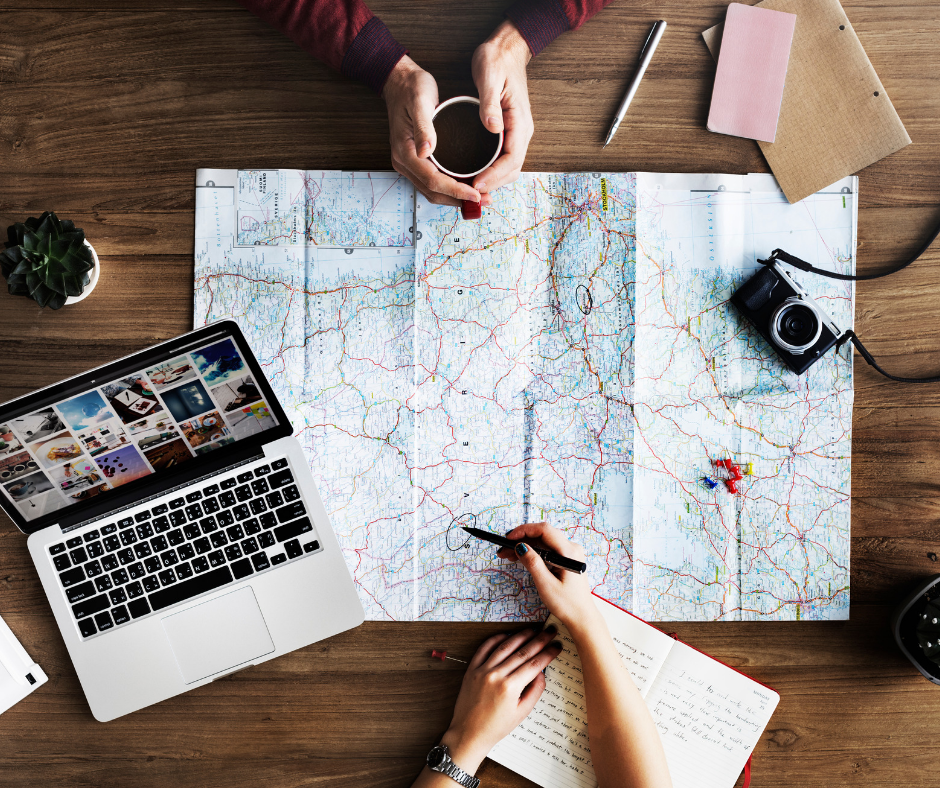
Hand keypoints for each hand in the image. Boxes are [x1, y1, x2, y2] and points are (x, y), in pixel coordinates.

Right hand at [382, 56, 481, 207]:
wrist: (399, 82)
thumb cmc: (411, 89)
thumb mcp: (420, 102)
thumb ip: (424, 127)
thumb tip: (426, 151)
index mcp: (405, 152)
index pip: (433, 180)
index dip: (456, 190)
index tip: (476, 194)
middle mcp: (405, 162)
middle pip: (433, 191)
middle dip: (459, 199)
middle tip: (485, 200)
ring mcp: (409, 163)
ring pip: (432, 191)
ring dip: (455, 197)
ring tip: (480, 197)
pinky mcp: (416, 160)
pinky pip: (432, 182)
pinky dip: (449, 189)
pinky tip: (466, 186)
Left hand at [439, 627, 562, 770]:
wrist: (469, 733)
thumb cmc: (496, 727)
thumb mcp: (521, 713)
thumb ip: (535, 691)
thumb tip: (542, 672)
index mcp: (510, 688)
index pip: (535, 664)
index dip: (548, 653)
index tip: (557, 646)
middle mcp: (496, 675)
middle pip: (523, 652)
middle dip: (539, 640)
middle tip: (550, 632)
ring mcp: (482, 670)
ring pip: (505, 646)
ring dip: (520, 636)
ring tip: (532, 630)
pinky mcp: (472, 669)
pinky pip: (484, 648)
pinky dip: (496, 639)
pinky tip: (506, 635)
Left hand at [470, 20, 533, 200]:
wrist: (506, 49)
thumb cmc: (497, 60)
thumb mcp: (489, 77)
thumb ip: (490, 103)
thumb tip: (493, 128)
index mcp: (520, 122)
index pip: (512, 159)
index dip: (495, 176)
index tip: (477, 184)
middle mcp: (521, 131)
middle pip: (512, 170)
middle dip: (493, 185)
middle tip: (470, 194)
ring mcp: (516, 133)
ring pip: (508, 168)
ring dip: (492, 181)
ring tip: (471, 190)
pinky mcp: (508, 132)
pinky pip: (502, 159)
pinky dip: (491, 172)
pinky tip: (475, 175)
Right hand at [497, 522, 598, 631]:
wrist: (582, 617)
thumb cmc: (567, 604)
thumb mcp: (546, 585)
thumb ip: (533, 563)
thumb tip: (520, 546)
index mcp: (569, 552)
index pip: (544, 530)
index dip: (524, 530)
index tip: (508, 538)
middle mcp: (571, 549)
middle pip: (542, 535)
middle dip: (521, 539)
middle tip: (503, 549)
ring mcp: (569, 554)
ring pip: (543, 542)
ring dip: (525, 546)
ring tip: (508, 555)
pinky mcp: (566, 559)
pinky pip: (548, 550)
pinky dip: (533, 552)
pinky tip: (521, 557)